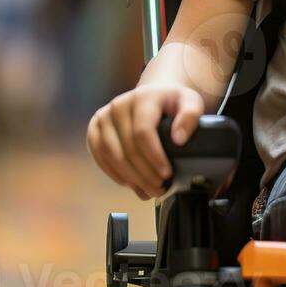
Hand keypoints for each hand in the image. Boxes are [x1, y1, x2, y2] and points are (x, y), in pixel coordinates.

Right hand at [87, 84, 204, 200]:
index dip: (154, 156)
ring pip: (112, 155)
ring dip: (130, 178)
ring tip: (148, 190)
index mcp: (142, 97)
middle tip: (160, 188)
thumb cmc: (173, 103)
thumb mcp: (191, 103)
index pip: (142, 131)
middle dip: (144, 174)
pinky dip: (114, 173)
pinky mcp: (94, 129)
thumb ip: (190, 116)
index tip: (167, 173)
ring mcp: (103, 116)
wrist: (153, 97)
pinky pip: (100, 156)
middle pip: (127, 148)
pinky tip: (130, 183)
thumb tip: (178, 139)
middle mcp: (119, 105)